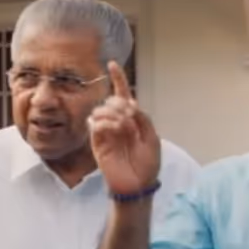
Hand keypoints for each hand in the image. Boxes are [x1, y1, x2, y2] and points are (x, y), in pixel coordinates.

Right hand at [87, 61, 162, 195]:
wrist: (137, 184)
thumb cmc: (147, 164)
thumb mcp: (152, 137)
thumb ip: (142, 118)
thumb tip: (127, 103)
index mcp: (132, 120)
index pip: (122, 95)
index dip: (118, 79)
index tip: (112, 64)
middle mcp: (118, 123)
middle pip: (112, 100)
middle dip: (120, 103)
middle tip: (130, 118)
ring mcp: (106, 132)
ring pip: (102, 110)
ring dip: (113, 113)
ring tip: (123, 126)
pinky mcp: (97, 142)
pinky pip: (96, 124)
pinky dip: (106, 122)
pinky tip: (115, 130)